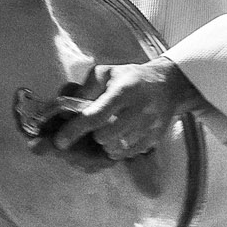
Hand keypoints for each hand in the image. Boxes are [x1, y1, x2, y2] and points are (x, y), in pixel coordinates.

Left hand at [32, 58, 195, 164]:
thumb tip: (64, 109)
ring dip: (106, 144)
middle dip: (93, 136)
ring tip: (107, 132)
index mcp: (124, 90)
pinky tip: (119, 137)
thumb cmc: (130, 78)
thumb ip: (84, 89)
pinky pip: (130, 153)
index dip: (75, 130)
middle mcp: (140, 109)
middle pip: (106, 137)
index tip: (59, 141)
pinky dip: (119, 149)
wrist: (167, 85)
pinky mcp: (156, 137)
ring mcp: (150, 125)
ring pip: (117, 148)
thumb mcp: (105, 73)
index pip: (96, 116)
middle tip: (93, 129)